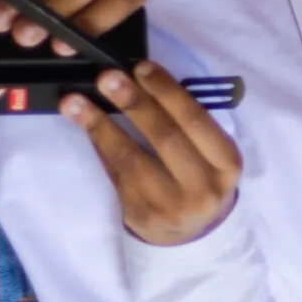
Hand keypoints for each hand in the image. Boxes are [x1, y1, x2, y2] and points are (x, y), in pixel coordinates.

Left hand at [65, 62, 241, 246]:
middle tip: (107, 77)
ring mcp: (171, 204)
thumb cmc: (198, 178)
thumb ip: (181, 123)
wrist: (190, 234)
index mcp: (226, 162)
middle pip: (166, 137)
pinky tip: (83, 123)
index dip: (167, 92)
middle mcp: (204, 186)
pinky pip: (116, 172)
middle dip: (134, 103)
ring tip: (76, 100)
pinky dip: (98, 143)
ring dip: (101, 124)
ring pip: (132, 157)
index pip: (195, 120)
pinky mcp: (141, 213)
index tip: (141, 67)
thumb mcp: (208, 153)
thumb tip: (137, 80)